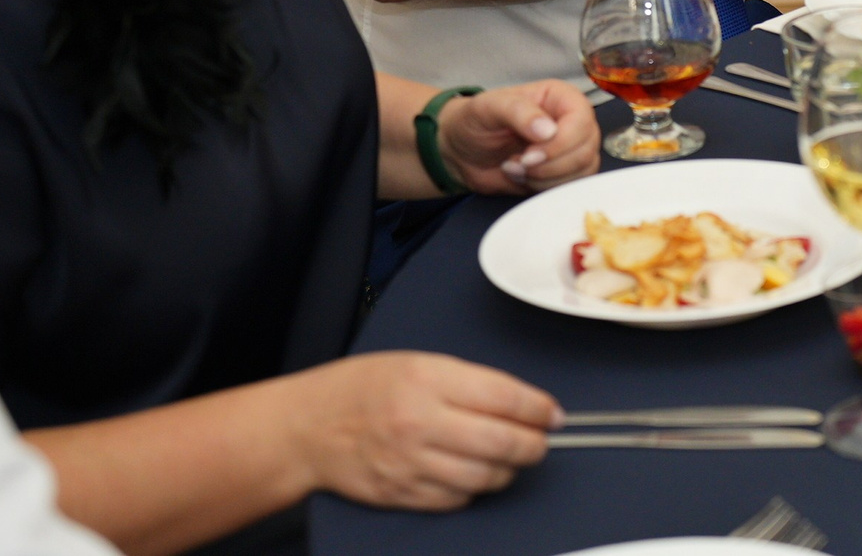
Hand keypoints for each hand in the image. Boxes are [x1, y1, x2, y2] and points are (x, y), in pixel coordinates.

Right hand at [292, 352, 558, 511]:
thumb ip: (469, 382)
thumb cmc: (363, 389)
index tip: (553, 414)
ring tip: (511, 458)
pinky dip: (474, 489)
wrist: (308, 426)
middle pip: (502, 442)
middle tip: (541, 441)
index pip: (505, 397)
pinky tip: (475, 475)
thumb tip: (521, 403)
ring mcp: (410, 462)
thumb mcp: (418, 363)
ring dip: (508, 470)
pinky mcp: (401, 493)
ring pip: (484, 476)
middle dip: (534, 444)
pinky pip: (455, 499)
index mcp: (429, 380)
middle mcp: (421, 422)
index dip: (539, 409)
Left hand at [438, 80, 598, 193]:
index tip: (528, 155)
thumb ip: (519, 112)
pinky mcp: (563, 173)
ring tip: (516, 168)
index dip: (560, 143)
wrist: (461, 151)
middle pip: (587, 149)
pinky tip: (522, 178)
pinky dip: (545, 187)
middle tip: (518, 163)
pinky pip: (572, 185)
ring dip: (546, 178)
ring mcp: (571, 148)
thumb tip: (549, 131)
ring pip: (583, 170)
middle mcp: (573, 121)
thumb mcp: (489, 107)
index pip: (582, 121)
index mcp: (561, 98)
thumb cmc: (476, 121)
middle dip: (550, 165)